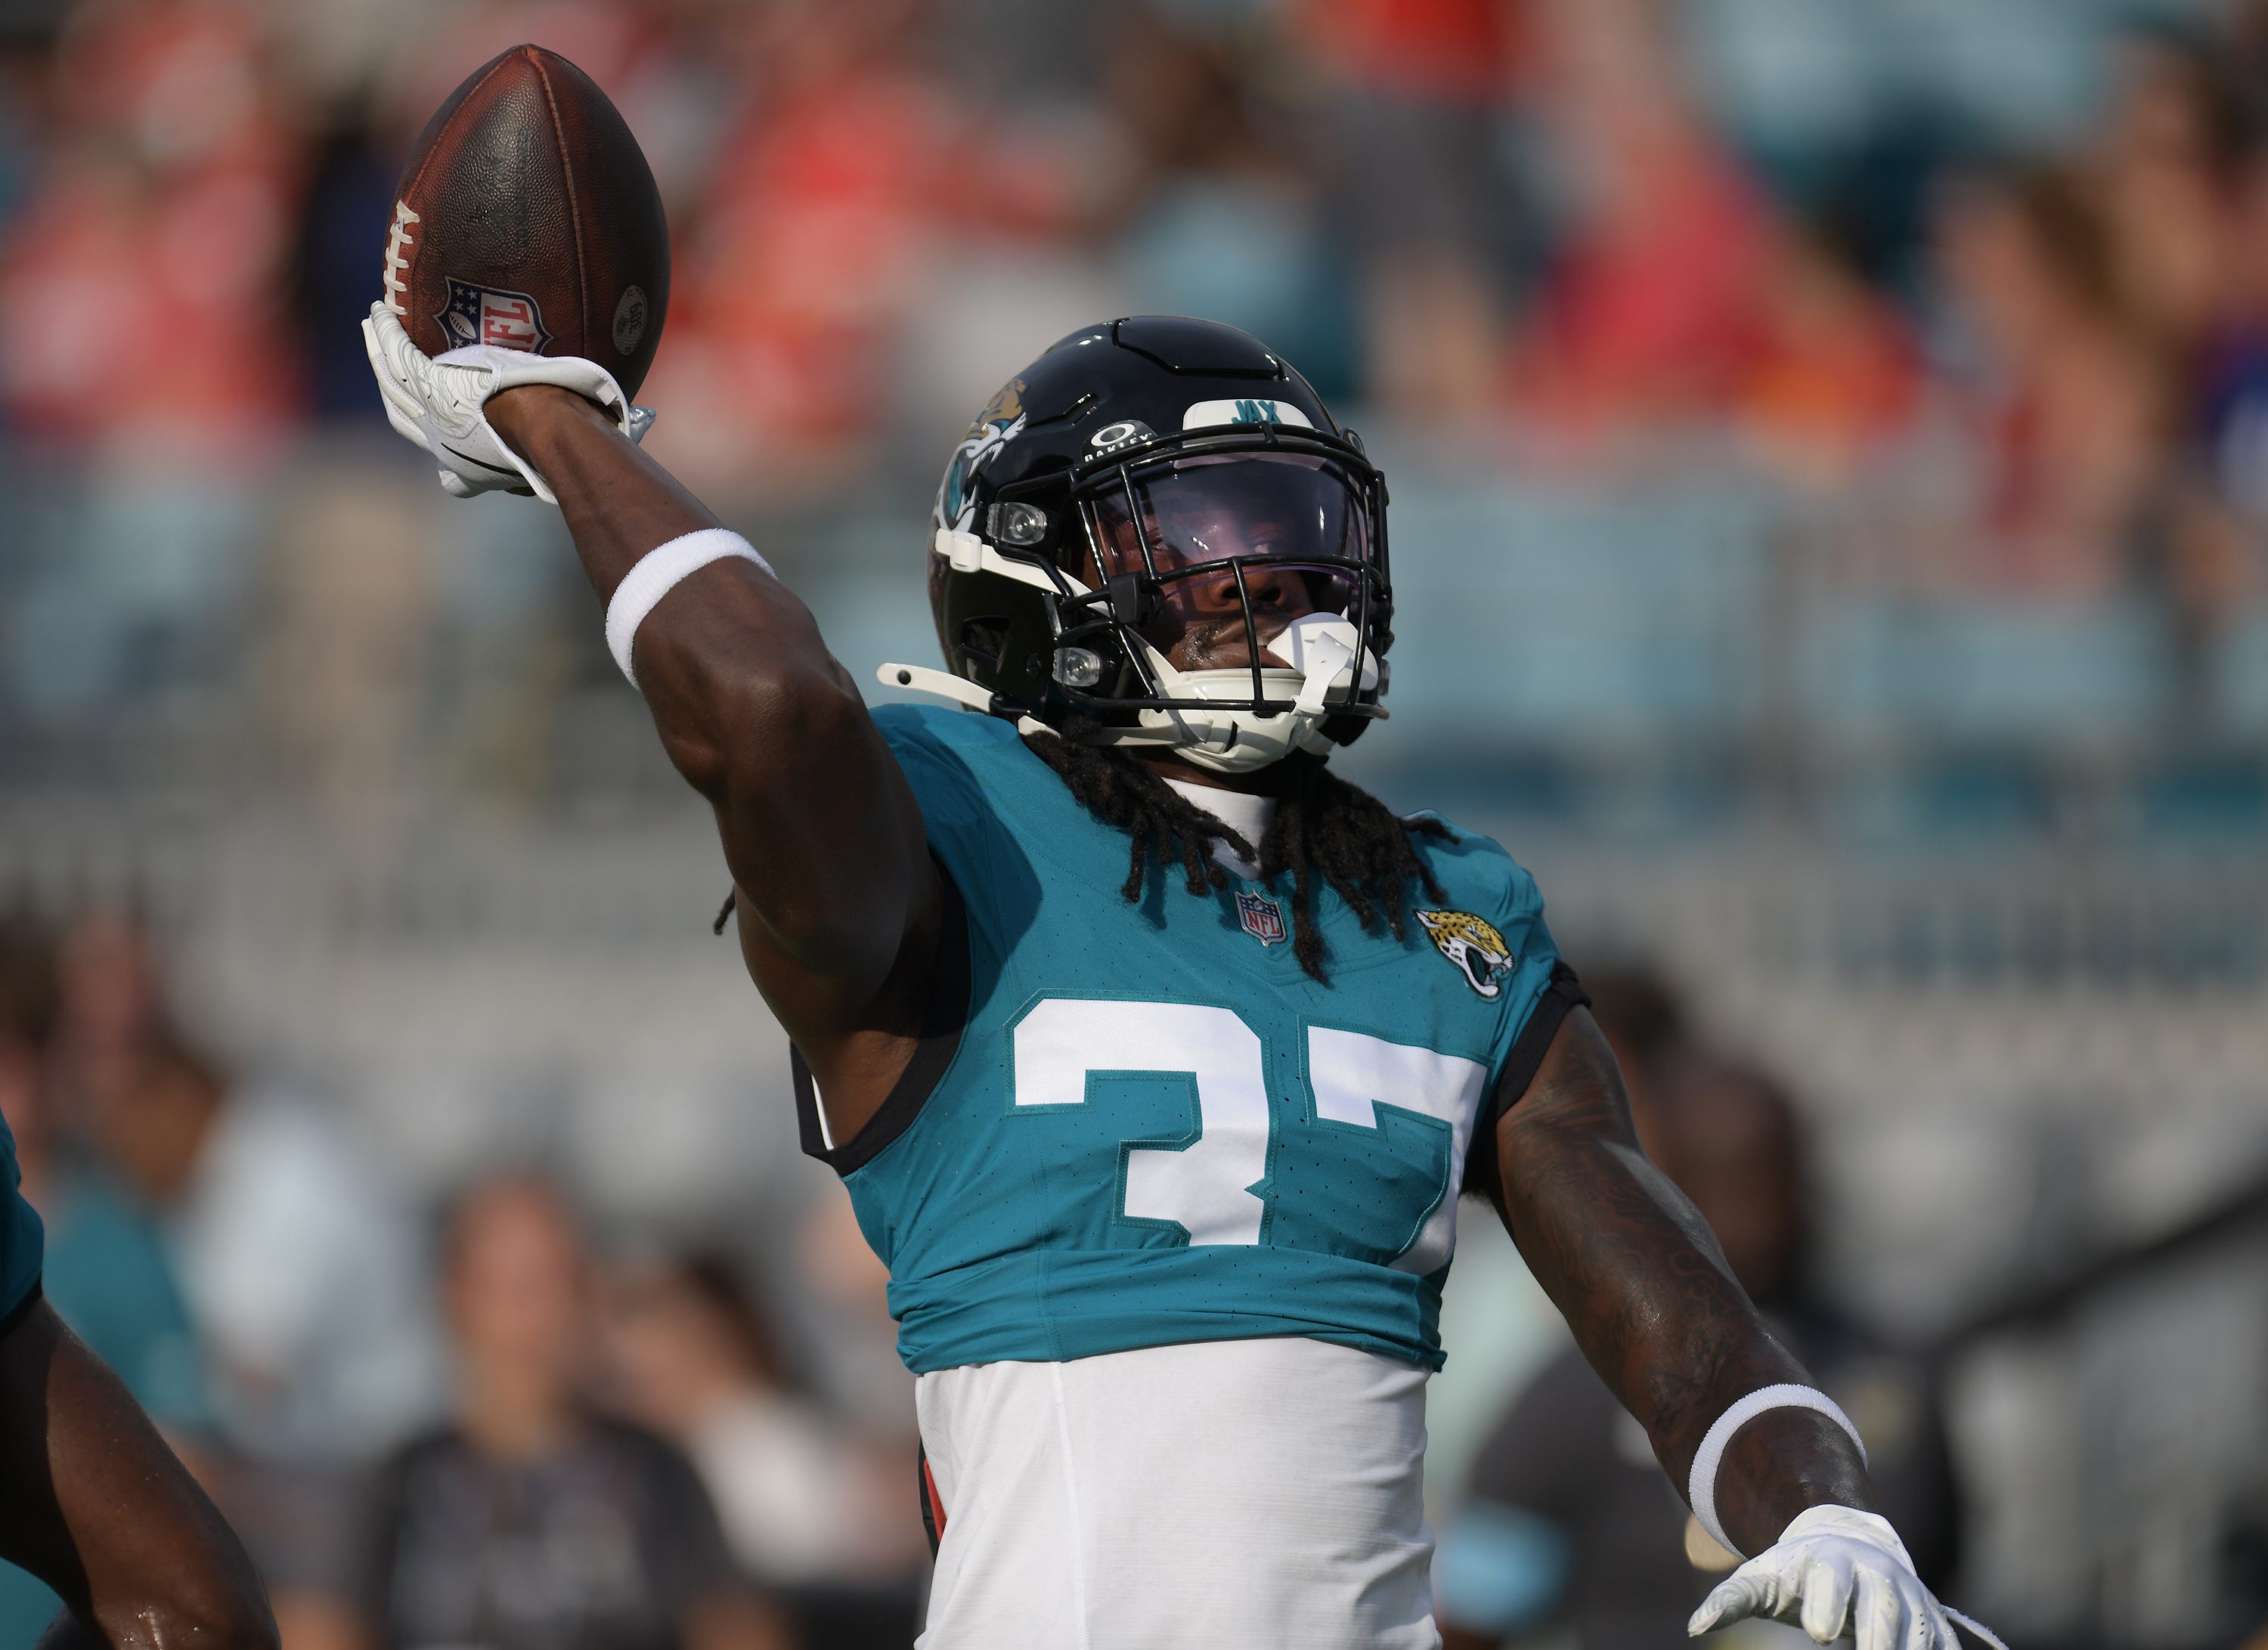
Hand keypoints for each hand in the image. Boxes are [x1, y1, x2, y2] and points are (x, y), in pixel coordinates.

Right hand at [360, 302, 653, 501]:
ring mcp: (430, 412)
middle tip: (393, 378)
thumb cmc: (572, 438)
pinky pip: (396, 351)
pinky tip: (376, 312)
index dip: (449, 461)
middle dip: (399, 398)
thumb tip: (649, 417)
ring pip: (393, 380)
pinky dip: (383, 333)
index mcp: (475, 464)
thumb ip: (604, 426)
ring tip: (373, 331)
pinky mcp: (425, 380)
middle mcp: (445, 443)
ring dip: (381, 355)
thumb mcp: (581, 438)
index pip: (453, 468)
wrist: (550, 427)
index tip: (450, 466)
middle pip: (408, 418)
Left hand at [1689, 1506, 2005, 1649]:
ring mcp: (1909, 1597)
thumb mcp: (1760, 1579)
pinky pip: (1947, 1646)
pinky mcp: (1934, 1620)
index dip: (1826, 1606)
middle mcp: (1876, 1576)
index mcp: (1829, 1563)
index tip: (1819, 1633)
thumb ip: (1729, 1600)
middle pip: (1881, 1610)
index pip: (1830, 1584)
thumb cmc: (1794, 1571)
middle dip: (1876, 1639)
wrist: (1847, 1543)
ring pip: (1920, 1631)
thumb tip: (1693, 1628)